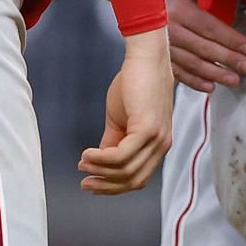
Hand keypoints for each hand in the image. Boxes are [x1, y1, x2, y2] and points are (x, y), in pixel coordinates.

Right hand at [79, 29, 173, 194]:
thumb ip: (114, 142)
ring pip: (125, 171)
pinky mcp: (148, 129)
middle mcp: (161, 145)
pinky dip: (102, 159)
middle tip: (85, 183)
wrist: (144, 59)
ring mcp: (157, 138)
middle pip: (133, 180)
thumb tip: (100, 162)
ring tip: (83, 163)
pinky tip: (88, 154)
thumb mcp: (121, 120)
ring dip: (100, 171)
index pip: (138, 178)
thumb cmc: (134, 84)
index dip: (114, 187)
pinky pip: (122, 156)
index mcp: (157, 146)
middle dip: (106, 186)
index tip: (92, 184)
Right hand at [165, 0, 245, 90]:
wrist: (137, 1)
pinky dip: (194, 81)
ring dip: (214, 73)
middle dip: (228, 59)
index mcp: (178, 10)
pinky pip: (178, 72)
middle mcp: (169, 30)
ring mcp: (162, 47)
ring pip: (192, 63)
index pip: (209, 27)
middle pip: (203, 48)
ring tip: (234, 80)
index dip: (230, 38)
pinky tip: (210, 86)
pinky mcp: (159, 58)